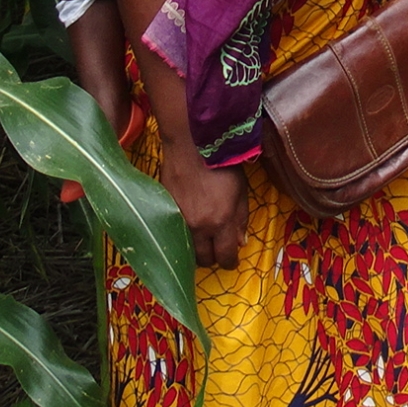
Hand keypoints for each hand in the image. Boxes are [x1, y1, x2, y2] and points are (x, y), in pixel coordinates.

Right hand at [160, 142, 247, 268]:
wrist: (192, 144)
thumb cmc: (222, 163)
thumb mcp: (241, 191)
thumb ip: (240, 219)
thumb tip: (239, 242)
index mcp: (220, 221)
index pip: (225, 256)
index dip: (230, 262)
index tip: (231, 260)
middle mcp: (198, 226)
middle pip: (203, 259)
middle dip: (212, 257)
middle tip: (217, 248)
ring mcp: (178, 220)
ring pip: (186, 250)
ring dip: (196, 249)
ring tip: (203, 238)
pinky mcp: (165, 212)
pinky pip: (174, 233)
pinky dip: (182, 234)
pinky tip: (188, 225)